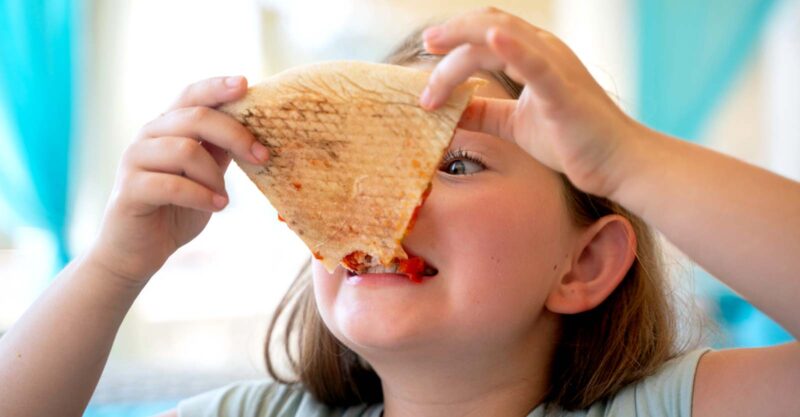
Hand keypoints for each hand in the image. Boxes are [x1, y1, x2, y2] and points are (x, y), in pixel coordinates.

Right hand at [86, 76, 269, 285]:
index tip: (246, 84)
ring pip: (185, 149)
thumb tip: (254, 130)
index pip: (190, 95)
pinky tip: (218, 207)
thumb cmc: (175, 211)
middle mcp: (148, 137)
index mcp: (167, 128)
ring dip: (214, 176)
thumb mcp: (206, 177)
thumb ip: (220, 152)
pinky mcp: (129, 190)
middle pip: (195, 117)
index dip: (217, 87)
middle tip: (262, 157)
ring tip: (223, 198)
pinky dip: (202, 195)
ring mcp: (134, 161)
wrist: (138, 252)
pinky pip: (172, 184)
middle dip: (235, 134)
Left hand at [420, 7, 642, 197]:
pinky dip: (513, 47)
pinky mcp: (563, 90)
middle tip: (424, 46)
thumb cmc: (572, 141)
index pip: (486, 35)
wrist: (616, 162)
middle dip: (451, 34)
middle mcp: (545, 51)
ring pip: (501, 37)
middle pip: (487, 27)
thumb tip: (452, 111)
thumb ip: (486, 113)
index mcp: (534, 56)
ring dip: (461, 46)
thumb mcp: (515, 124)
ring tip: (433, 49)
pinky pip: (536, 63)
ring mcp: (555, 66)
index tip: (427, 52)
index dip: (455, 37)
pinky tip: (492, 39)